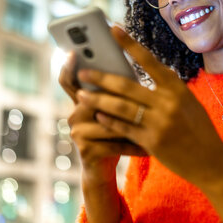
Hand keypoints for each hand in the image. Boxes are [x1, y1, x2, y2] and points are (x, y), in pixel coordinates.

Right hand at [59, 50, 145, 184]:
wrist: (102, 170)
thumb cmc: (116, 135)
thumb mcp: (117, 110)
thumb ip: (120, 92)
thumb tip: (137, 63)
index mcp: (81, 100)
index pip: (70, 79)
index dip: (68, 66)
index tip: (72, 52)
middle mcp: (75, 113)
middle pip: (96, 98)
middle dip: (120, 96)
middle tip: (141, 91)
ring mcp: (78, 132)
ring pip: (109, 121)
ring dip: (134, 125)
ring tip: (155, 124)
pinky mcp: (86, 150)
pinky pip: (114, 144)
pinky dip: (134, 146)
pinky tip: (149, 148)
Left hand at [76, 26, 222, 188]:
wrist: (211, 161)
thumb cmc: (198, 128)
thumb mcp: (188, 101)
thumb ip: (167, 89)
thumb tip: (141, 76)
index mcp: (176, 88)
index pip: (149, 60)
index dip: (129, 44)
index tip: (113, 29)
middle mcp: (168, 102)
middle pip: (126, 86)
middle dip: (101, 78)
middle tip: (82, 72)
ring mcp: (159, 123)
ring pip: (120, 107)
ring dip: (97, 100)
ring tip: (80, 95)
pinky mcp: (152, 142)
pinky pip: (124, 128)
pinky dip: (109, 121)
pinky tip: (97, 115)